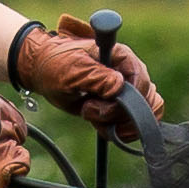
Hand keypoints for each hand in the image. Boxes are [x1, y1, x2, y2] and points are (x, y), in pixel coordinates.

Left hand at [3, 13, 157, 127]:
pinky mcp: (121, 105)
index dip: (128, 99)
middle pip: (145, 100)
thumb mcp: (71, 69)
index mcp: (121, 57)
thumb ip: (96, 77)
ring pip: (144, 114)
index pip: (141, 80)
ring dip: (119, 123)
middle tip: (88, 110)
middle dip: (118, 113)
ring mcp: (127, 90)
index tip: (106, 104)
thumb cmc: (56, 64)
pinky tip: (101, 126)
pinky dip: (121, 130)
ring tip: (91, 115)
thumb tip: (118, 87)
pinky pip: (134, 122)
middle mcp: (129, 72)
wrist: (43, 72)